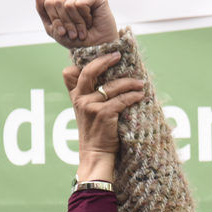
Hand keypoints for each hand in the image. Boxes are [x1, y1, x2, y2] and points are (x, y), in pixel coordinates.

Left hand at [34, 0, 118, 47]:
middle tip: (76, 32)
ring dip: (76, 22)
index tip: (65, 32)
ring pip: (68, 4)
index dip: (55, 20)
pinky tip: (91, 20)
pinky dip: (85, 17)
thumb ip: (43, 10)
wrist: (96, 50)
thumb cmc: (77, 40)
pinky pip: (80, 3)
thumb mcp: (54, 28)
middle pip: (57, 3)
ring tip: (84, 28)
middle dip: (66, 23)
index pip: (49, 3)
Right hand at [63, 53, 144, 180]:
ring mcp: (90, 106)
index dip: (84, 63)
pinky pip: (122, 99)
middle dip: (104, 60)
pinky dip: (133, 96)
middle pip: (89, 71)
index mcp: (75, 97)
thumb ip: (89, 96)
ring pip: (112, 86)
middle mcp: (80, 99)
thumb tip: (108, 79)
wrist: (96, 155)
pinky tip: (140, 95)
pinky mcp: (103, 114)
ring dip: (129, 83)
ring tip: (140, 83)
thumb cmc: (96, 134)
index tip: (102, 56)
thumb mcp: (86, 114)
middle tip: (118, 56)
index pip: (71, 74)